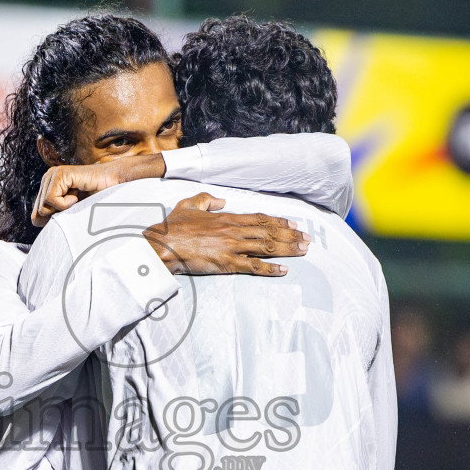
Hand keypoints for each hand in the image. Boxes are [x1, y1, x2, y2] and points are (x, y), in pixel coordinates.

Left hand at [32, 153, 167, 225]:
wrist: (115, 186)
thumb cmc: (97, 201)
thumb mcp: (71, 212)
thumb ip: (53, 216)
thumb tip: (35, 222)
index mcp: (48, 187)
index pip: (36, 215)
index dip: (53, 220)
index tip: (71, 211)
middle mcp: (47, 179)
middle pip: (38, 212)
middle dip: (58, 215)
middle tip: (75, 205)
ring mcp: (52, 175)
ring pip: (44, 207)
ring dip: (64, 209)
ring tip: (77, 199)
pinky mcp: (59, 175)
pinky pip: (51, 200)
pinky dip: (66, 204)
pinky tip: (77, 195)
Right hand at [142, 193, 308, 275]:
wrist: (163, 244)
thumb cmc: (173, 227)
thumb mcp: (188, 205)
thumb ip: (206, 200)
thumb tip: (220, 200)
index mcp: (227, 218)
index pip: (259, 218)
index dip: (278, 221)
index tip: (293, 224)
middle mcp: (234, 231)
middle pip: (269, 232)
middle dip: (290, 235)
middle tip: (307, 239)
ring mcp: (232, 247)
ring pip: (266, 247)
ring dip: (287, 249)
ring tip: (303, 250)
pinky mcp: (227, 263)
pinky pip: (253, 266)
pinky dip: (270, 269)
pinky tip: (283, 270)